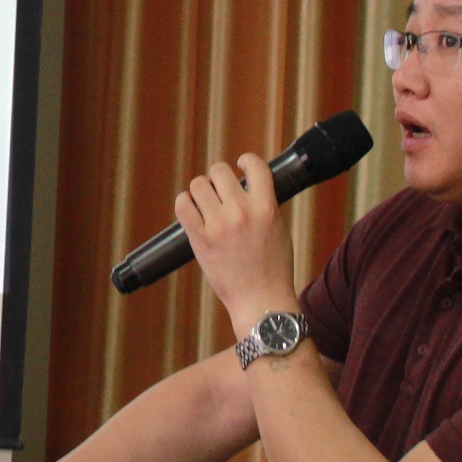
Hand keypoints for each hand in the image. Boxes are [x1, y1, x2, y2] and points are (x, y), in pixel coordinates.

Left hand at [174, 153, 299, 334]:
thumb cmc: (273, 268)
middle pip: (219, 172)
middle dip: (219, 178)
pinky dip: (185, 203)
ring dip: (201, 190)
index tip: (241, 164)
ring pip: (198, 185)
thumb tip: (246, 186)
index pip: (255, 166)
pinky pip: (183, 206)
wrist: (261, 301)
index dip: (246, 160)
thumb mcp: (278, 229)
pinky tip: (191, 208)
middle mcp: (242, 212)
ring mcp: (219, 226)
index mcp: (266, 208)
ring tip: (205, 202)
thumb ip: (264, 205)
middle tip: (220, 191)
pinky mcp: (200, 239)